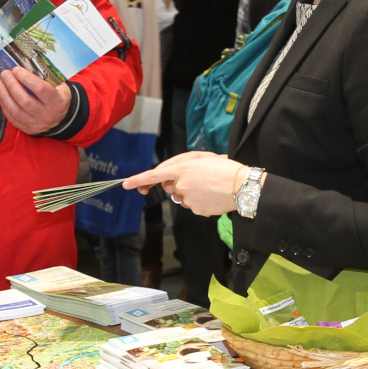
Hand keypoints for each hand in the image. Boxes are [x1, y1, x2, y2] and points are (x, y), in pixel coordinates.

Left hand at [0, 67, 72, 134]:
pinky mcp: (28, 129)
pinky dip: (4, 105)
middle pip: (25, 101)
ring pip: (16, 111)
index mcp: (57, 102)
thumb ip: (44, 78)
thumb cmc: (58, 97)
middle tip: (5, 74)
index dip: (26, 78)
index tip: (17, 70)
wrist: (62, 119)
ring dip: (4, 95)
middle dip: (12, 85)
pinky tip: (1, 95)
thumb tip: (23, 68)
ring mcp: (36, 124)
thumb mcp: (58, 86)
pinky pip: (12, 118)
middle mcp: (47, 115)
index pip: (40, 89)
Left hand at [124, 151, 243, 216]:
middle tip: (198, 177)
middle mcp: (181, 185)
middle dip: (177, 183)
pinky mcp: (197, 210)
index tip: (125, 185)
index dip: (138, 180)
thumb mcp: (201, 157)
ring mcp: (188, 200)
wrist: (242, 186)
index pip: (154, 175)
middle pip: (170, 187)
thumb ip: (180, 165)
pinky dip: (199, 201)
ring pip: (181, 197)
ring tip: (209, 186)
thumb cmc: (223, 168)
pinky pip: (192, 206)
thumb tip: (168, 180)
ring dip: (190, 192)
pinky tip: (212, 195)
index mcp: (181, 169)